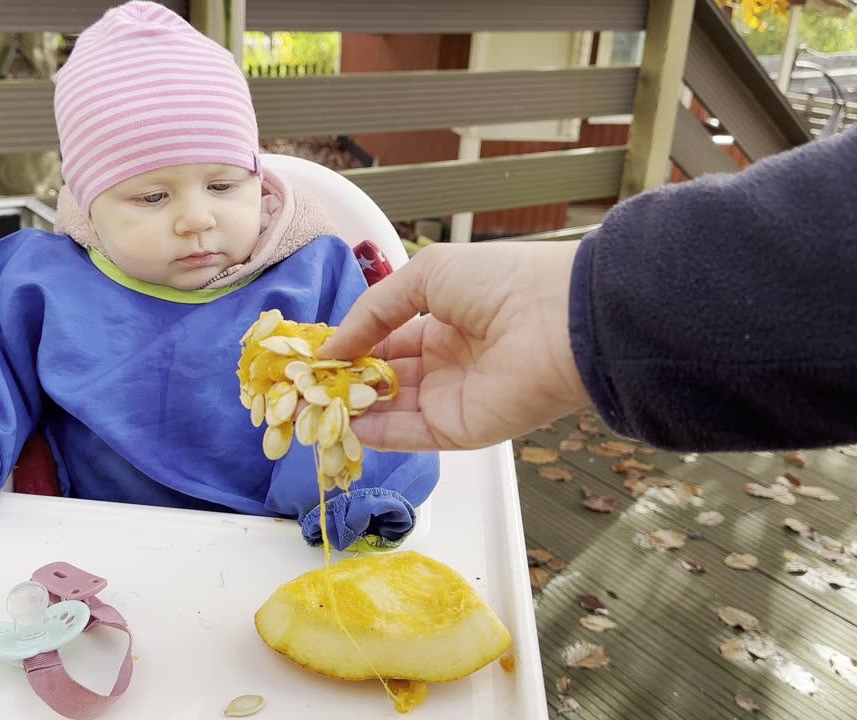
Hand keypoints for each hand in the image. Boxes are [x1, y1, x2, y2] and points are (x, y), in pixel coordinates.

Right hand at [320, 241, 588, 450]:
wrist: (557, 320)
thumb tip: (333, 344)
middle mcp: (445, 363)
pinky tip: (340, 421)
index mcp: (443, 323)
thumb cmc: (501, 283)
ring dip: (349, 407)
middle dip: (341, 380)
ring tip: (307, 403)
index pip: (384, 340)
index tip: (311, 352)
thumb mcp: (427, 276)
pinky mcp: (457, 430)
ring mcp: (450, 399)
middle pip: (382, 378)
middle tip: (299, 383)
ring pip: (389, 409)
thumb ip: (374, 310)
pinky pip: (407, 434)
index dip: (349, 345)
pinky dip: (373, 431)